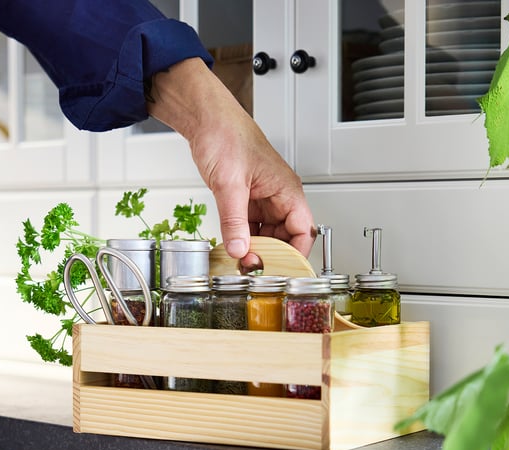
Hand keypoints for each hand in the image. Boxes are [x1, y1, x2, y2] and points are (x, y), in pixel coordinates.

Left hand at [147, 58, 315, 262]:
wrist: (206, 120)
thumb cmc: (226, 136)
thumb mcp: (229, 185)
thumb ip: (234, 221)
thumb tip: (239, 249)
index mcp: (287, 190)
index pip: (303, 230)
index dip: (295, 253)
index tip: (281, 270)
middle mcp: (279, 196)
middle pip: (284, 237)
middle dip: (270, 255)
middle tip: (253, 268)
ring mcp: (262, 200)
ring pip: (266, 234)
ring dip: (255, 249)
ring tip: (241, 261)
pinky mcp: (246, 200)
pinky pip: (249, 227)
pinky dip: (242, 239)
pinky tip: (233, 247)